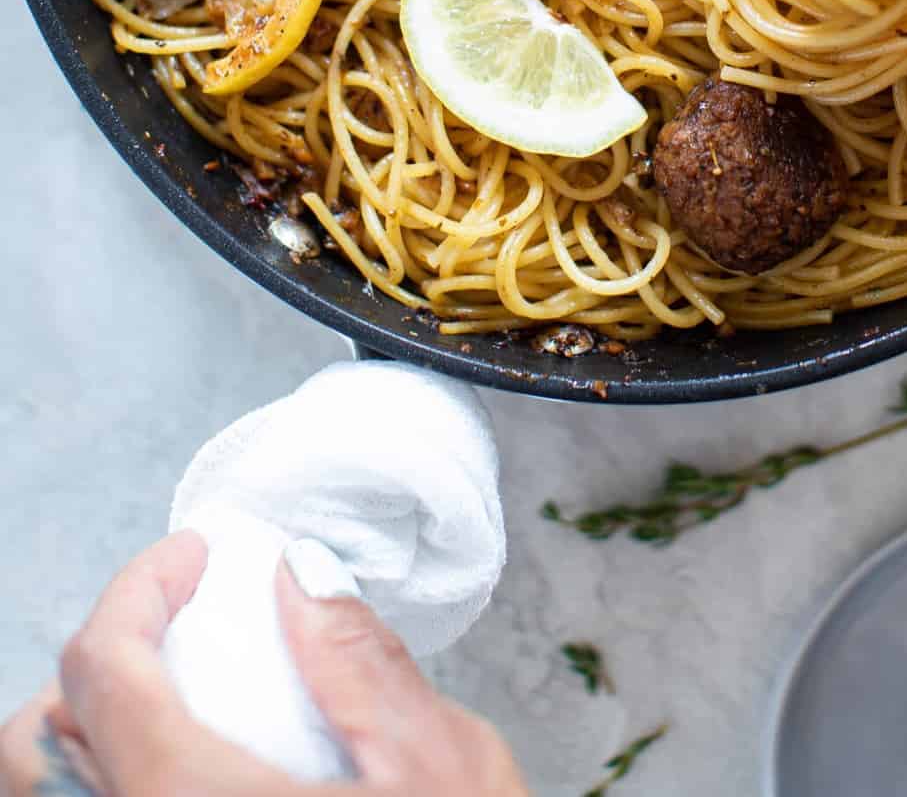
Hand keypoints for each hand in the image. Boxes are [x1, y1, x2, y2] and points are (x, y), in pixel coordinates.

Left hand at [0, 532, 528, 795]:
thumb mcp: (444, 775)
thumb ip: (362, 666)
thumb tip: (300, 576)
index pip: (103, 670)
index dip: (139, 586)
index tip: (199, 555)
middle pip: (38, 745)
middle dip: (100, 662)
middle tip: (184, 625)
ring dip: (96, 734)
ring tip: (188, 701)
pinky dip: (117, 784)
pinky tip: (198, 770)